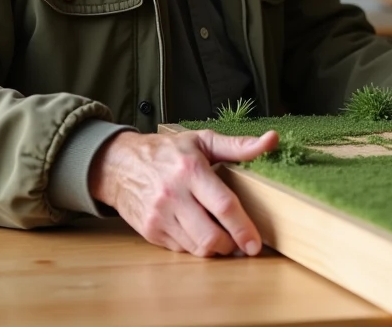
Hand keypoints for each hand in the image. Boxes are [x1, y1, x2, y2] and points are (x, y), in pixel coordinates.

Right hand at [88, 128, 277, 256]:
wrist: (119, 164)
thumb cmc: (165, 151)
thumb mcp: (202, 141)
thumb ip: (238, 145)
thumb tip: (271, 140)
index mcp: (191, 170)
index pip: (223, 206)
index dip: (243, 228)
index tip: (255, 243)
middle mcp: (173, 195)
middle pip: (211, 236)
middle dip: (231, 245)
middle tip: (241, 242)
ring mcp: (159, 216)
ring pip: (197, 247)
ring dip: (215, 249)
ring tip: (223, 238)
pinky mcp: (150, 231)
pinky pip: (181, 250)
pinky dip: (195, 246)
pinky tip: (199, 232)